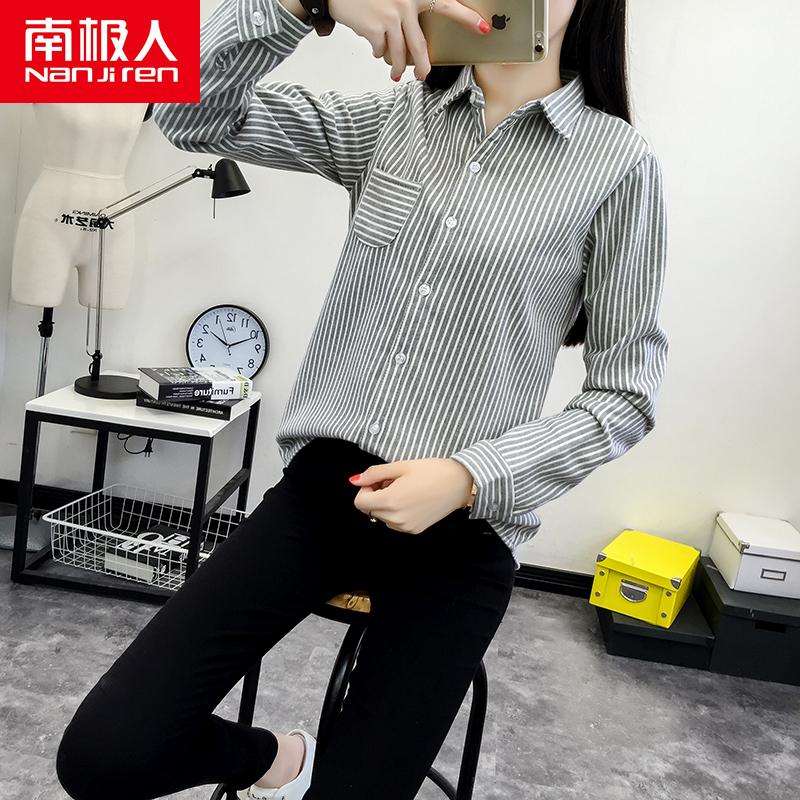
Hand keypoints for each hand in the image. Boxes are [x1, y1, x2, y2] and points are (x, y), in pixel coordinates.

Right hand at [329, 0, 491, 80]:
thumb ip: (408, 14)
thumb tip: (415, 46)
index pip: (447, 5)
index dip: (466, 18)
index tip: (484, 30)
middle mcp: (406, 2)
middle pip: (420, 46)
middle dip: (422, 66)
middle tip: (424, 75)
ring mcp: (392, 15)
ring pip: (399, 53)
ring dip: (395, 67)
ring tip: (393, 72)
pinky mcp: (376, 27)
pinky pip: (382, 51)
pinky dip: (378, 53)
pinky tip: (374, 46)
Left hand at [349, 457, 473, 532]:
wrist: (460, 483)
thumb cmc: (433, 471)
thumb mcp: (400, 466)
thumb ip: (374, 474)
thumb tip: (355, 480)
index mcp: (390, 501)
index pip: (359, 502)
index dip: (366, 489)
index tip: (378, 481)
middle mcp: (396, 518)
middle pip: (370, 510)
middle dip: (377, 495)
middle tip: (395, 482)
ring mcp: (405, 527)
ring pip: (382, 517)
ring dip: (387, 504)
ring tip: (406, 490)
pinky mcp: (414, 530)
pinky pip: (395, 522)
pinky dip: (397, 512)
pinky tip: (413, 499)